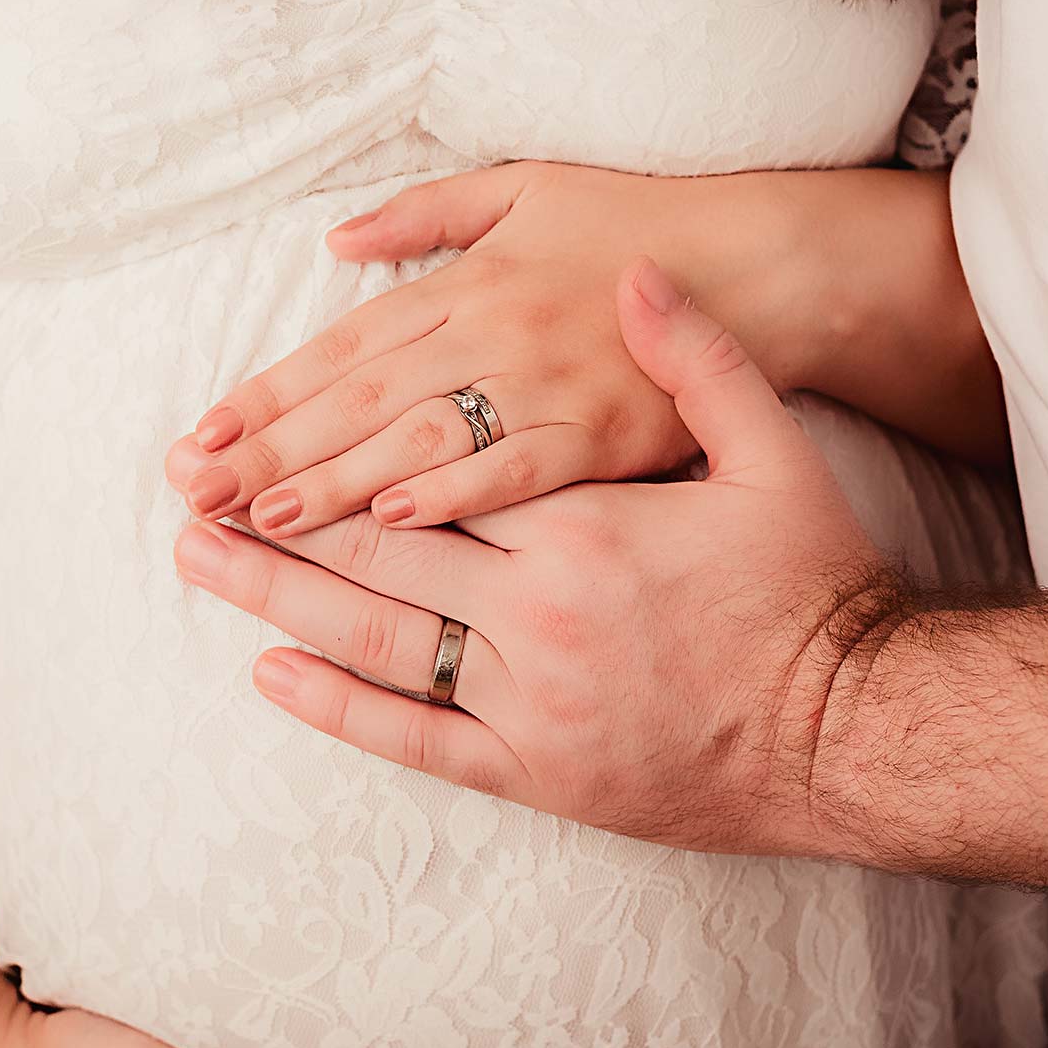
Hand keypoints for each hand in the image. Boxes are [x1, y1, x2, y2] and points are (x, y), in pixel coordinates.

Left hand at [168, 159, 982, 542]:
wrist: (772, 266)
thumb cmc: (645, 226)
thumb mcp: (530, 187)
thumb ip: (429, 214)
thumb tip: (336, 238)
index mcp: (469, 282)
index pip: (344, 348)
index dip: (267, 393)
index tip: (199, 434)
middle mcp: (495, 335)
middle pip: (360, 402)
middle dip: (271, 451)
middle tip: (193, 493)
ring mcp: (548, 387)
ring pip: (419, 443)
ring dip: (333, 485)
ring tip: (256, 524)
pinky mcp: (606, 438)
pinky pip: (518, 474)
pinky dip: (454, 493)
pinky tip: (389, 521)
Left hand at [170, 257, 899, 857]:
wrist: (855, 731)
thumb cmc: (814, 587)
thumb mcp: (771, 451)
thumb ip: (698, 358)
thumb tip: (639, 275)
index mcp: (579, 523)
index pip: (422, 469)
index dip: (331, 445)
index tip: (258, 428)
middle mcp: (535, 612)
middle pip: (374, 550)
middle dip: (275, 515)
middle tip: (191, 489)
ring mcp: (528, 700)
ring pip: (374, 639)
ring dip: (274, 598)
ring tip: (199, 559)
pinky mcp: (535, 772)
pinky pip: (415, 739)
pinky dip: (336, 708)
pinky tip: (269, 675)